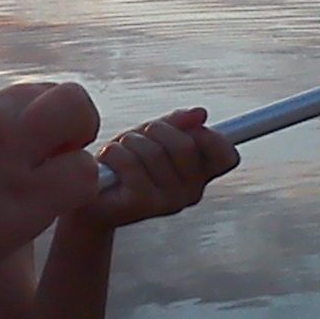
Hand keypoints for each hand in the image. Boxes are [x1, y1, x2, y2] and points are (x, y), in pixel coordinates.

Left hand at [80, 108, 236, 228]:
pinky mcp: (141, 205)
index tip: (191, 127)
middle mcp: (190, 192)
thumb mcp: (152, 137)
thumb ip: (176, 124)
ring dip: (130, 142)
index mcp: (200, 175)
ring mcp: (168, 202)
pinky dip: (115, 153)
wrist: (92, 200)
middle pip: (186, 145)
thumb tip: (199, 113)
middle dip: (157, 130)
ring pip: (153, 152)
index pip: (227, 156)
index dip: (211, 136)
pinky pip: (130, 163)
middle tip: (138, 137)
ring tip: (120, 152)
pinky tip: (108, 161)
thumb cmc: (125, 164)